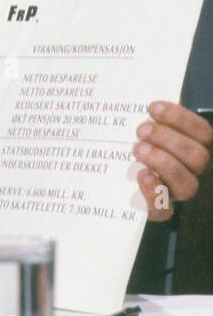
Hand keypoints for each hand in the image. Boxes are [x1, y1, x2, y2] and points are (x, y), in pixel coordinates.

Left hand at [134, 100, 211, 221]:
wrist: (112, 184)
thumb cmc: (132, 149)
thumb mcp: (143, 131)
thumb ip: (151, 119)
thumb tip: (148, 105)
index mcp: (192, 147)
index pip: (203, 133)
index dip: (180, 118)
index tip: (152, 107)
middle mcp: (191, 171)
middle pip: (198, 157)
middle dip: (168, 139)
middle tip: (141, 131)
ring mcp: (176, 193)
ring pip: (187, 184)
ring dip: (163, 163)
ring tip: (138, 149)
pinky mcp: (158, 211)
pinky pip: (164, 210)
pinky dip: (153, 193)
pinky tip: (142, 176)